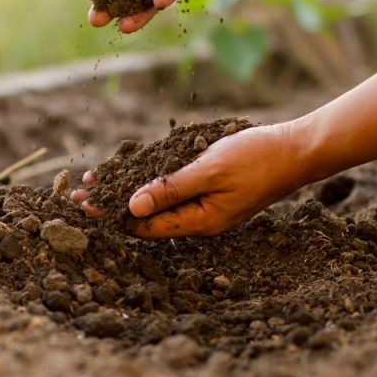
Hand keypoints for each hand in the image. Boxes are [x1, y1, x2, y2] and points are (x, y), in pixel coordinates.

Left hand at [72, 122, 314, 237]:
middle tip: (78, 197)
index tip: (82, 205)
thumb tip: (131, 207)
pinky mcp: (213, 193)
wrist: (298, 150)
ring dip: (129, 194)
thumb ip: (170, 189)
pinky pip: (175, 193)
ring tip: (98, 184)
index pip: (144, 226)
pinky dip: (152, 184)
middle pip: (147, 219)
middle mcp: (200, 220)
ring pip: (159, 205)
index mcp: (199, 222)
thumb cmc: (256, 158)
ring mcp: (207, 208)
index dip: (111, 215)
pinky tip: (135, 175)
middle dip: (112, 207)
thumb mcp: (208, 170)